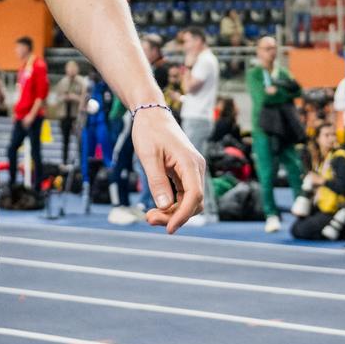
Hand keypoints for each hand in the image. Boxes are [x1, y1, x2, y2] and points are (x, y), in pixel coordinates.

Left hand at [131, 107, 203, 232]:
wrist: (152, 115)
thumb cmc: (149, 132)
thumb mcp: (148, 156)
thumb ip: (157, 181)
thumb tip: (165, 206)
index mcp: (190, 162)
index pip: (194, 195)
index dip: (183, 215)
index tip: (168, 229)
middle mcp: (195, 168)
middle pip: (193, 202)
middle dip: (174, 216)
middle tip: (149, 219)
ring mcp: (192, 170)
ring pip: (189, 201)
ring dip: (173, 212)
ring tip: (150, 216)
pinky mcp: (185, 172)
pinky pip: (183, 195)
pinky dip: (172, 204)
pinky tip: (157, 208)